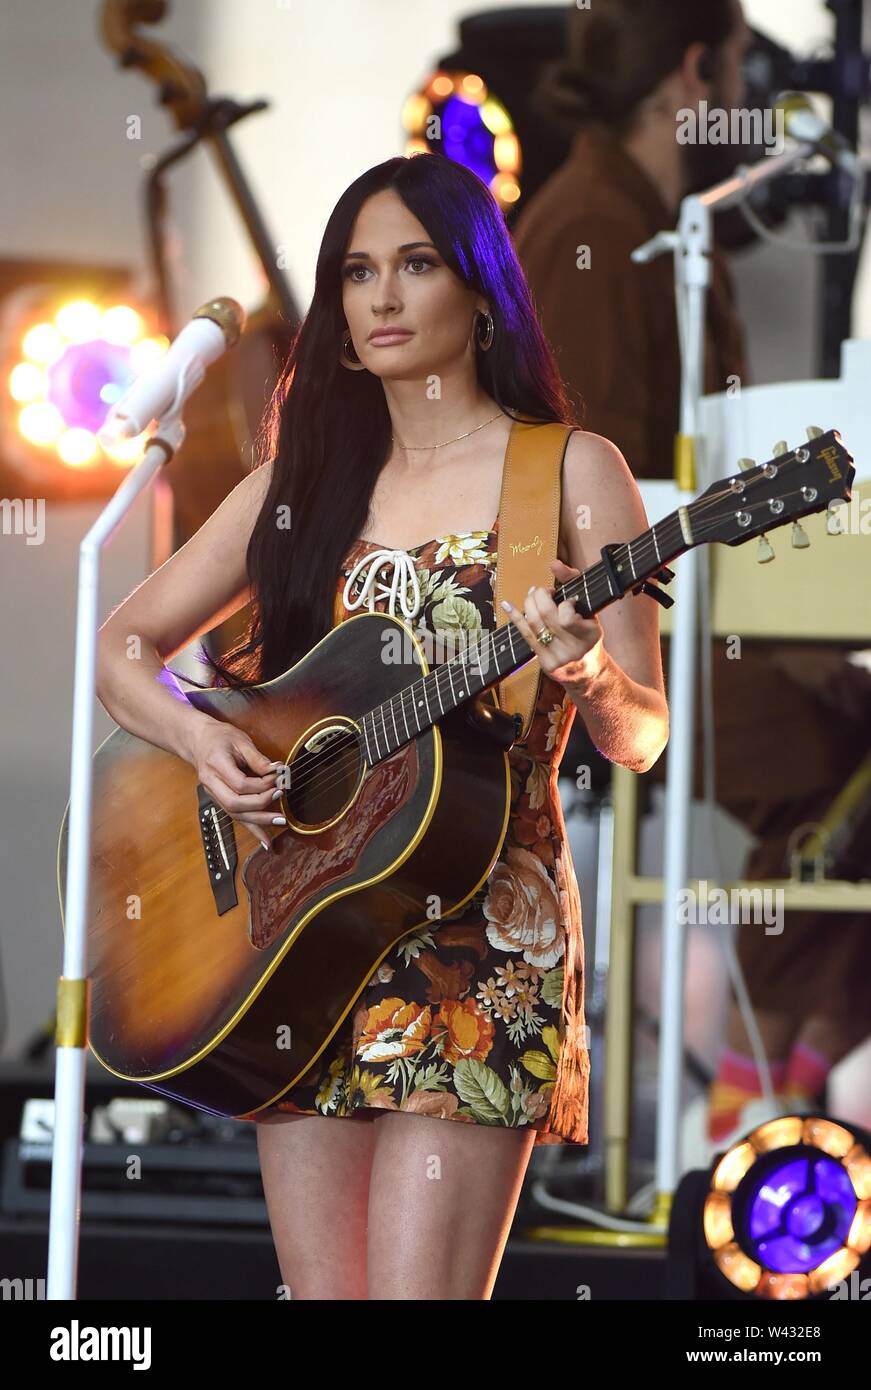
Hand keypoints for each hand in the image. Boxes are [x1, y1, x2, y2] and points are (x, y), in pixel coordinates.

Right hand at [187, 719, 284, 852]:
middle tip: (280, 794)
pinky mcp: (220, 800)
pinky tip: (266, 841)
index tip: (278, 777)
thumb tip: (276, 771)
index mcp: (216, 765)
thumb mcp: (240, 740)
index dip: (262, 784)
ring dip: (259, 821)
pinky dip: (253, 830)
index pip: (240, 783)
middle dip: (261, 804)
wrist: (197, 740)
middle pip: (235, 803)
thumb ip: (258, 758)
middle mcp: (211, 784)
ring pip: (235, 814)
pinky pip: (236, 818)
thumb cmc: (219, 737)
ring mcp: (214, 794)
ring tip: (280, 821)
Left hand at [500, 558, 604, 688]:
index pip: (567, 617)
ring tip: (533, 595)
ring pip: (534, 623)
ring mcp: (558, 657)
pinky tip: (508, 605)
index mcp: (590, 634)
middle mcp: (574, 649)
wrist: (587, 669)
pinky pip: (525, 635)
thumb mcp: (589, 607)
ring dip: (529, 603)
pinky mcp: (544, 663)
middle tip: (543, 591)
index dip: (563, 604)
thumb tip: (554, 564)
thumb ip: (574, 581)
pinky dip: (516, 617)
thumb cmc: (587, 631)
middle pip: (546, 616)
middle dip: (540, 596)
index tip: (568, 600)